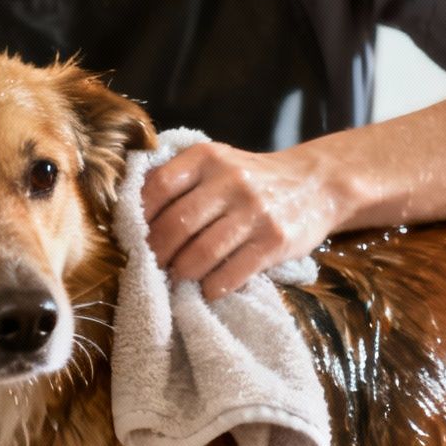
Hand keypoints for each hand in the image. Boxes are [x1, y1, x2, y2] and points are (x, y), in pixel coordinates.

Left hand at [139, 141, 341, 297]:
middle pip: (176, 225)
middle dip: (157, 253)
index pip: (158, 187)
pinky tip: (207, 288)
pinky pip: (232, 273)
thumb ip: (179, 180)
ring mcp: (255, 211)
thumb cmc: (252, 179)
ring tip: (178, 277)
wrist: (316, 184)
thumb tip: (129, 215)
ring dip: (182, 273)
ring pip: (201, 253)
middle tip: (152, 266)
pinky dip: (212, 287)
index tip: (134, 236)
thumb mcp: (217, 163)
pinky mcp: (274, 241)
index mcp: (207, 157)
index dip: (139, 218)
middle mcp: (231, 180)